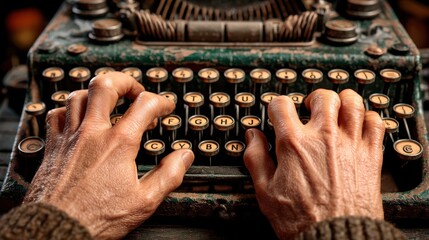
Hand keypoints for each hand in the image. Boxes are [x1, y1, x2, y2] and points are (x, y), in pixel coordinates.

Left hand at [23, 72, 193, 238]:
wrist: (57, 229)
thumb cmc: (97, 218)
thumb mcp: (144, 201)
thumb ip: (169, 175)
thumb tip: (184, 156)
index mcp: (119, 143)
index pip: (145, 105)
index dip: (161, 101)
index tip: (165, 107)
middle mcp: (92, 133)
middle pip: (106, 85)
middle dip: (125, 82)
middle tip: (135, 92)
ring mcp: (70, 137)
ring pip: (79, 94)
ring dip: (98, 94)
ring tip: (110, 102)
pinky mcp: (53, 146)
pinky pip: (57, 113)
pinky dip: (70, 109)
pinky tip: (79, 117)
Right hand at [243, 89, 384, 237]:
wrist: (337, 238)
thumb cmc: (301, 220)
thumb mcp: (265, 192)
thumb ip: (256, 158)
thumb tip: (253, 136)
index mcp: (294, 144)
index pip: (281, 105)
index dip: (276, 106)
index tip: (278, 113)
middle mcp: (323, 137)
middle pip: (322, 97)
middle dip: (313, 99)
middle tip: (310, 109)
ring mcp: (350, 144)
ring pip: (352, 102)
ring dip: (342, 101)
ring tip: (336, 110)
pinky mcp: (371, 155)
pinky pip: (376, 122)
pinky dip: (368, 117)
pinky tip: (359, 125)